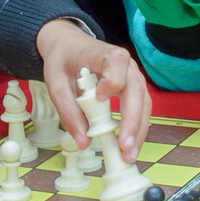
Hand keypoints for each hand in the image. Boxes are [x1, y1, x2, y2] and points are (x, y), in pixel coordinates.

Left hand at [36, 18, 152, 161]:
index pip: (116, 66)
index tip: (100, 98)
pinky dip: (137, 128)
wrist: (69, 46)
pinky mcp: (133, 89)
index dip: (111, 83)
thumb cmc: (64, 60)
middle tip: (125, 148)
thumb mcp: (56, 83)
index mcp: (106, 55)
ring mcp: (133, 77)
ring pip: (144, 103)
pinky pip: (141, 108)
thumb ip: (68, 111)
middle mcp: (126, 64)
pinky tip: (130, 145)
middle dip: (132, 122)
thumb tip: (83, 142)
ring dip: (139, 130)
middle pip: (136, 92)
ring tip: (129, 154)